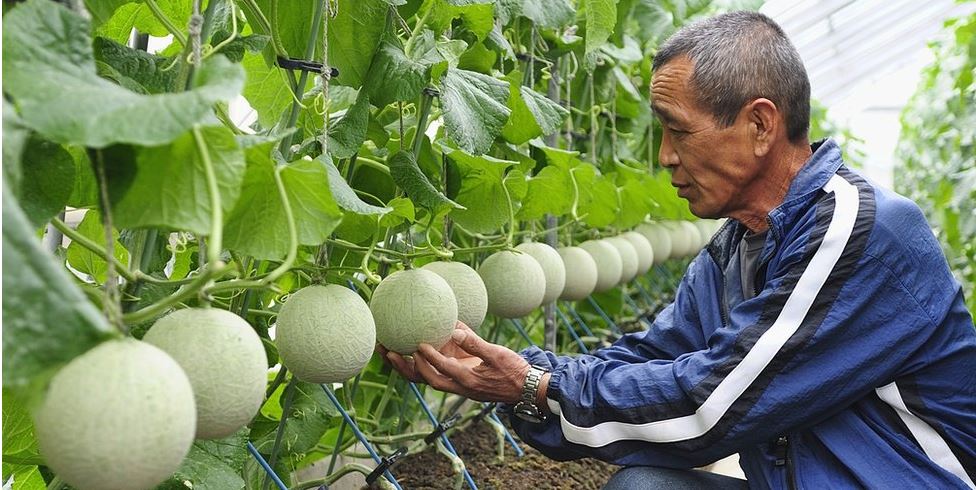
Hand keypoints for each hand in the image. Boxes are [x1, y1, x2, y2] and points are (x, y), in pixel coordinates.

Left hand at [380, 322, 529, 402]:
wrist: (523, 388)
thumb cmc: (513, 371)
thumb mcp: (497, 354)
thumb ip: (475, 343)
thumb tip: (455, 329)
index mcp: (468, 380)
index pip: (443, 369)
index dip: (429, 358)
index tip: (418, 345)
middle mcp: (457, 385)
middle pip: (425, 379)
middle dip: (405, 367)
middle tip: (389, 351)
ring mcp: (456, 385)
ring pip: (426, 378)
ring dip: (406, 367)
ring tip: (388, 352)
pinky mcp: (458, 380)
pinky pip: (435, 373)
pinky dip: (420, 364)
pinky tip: (409, 351)